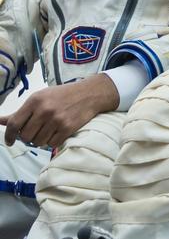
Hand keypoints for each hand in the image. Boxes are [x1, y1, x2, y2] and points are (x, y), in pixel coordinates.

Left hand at [0, 73, 118, 148]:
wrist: (89, 94)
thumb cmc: (61, 95)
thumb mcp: (40, 98)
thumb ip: (20, 112)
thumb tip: (0, 121)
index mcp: (35, 100)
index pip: (14, 124)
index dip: (9, 135)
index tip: (10, 141)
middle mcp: (44, 110)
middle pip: (25, 136)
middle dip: (28, 137)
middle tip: (35, 132)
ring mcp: (56, 120)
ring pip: (38, 142)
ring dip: (40, 140)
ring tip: (47, 131)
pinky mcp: (67, 128)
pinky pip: (51, 144)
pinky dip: (52, 141)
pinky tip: (56, 132)